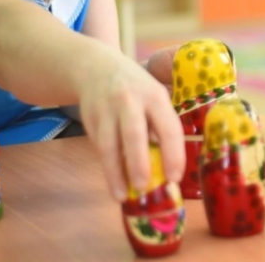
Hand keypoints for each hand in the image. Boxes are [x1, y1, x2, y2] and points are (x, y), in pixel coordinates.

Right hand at [79, 53, 184, 201]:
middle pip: (134, 134)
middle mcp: (131, 102)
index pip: (168, 127)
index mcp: (156, 97)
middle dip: (139, 162)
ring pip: (109, 145)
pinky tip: (114, 183)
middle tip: (144, 187)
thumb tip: (167, 165)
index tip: (175, 177)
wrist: (96, 68)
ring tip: (122, 196)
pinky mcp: (90, 119)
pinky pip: (98, 146)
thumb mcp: (155, 97)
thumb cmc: (136, 89)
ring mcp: (107, 110)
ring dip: (116, 172)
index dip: (173, 153)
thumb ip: (160, 124)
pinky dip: (106, 166)